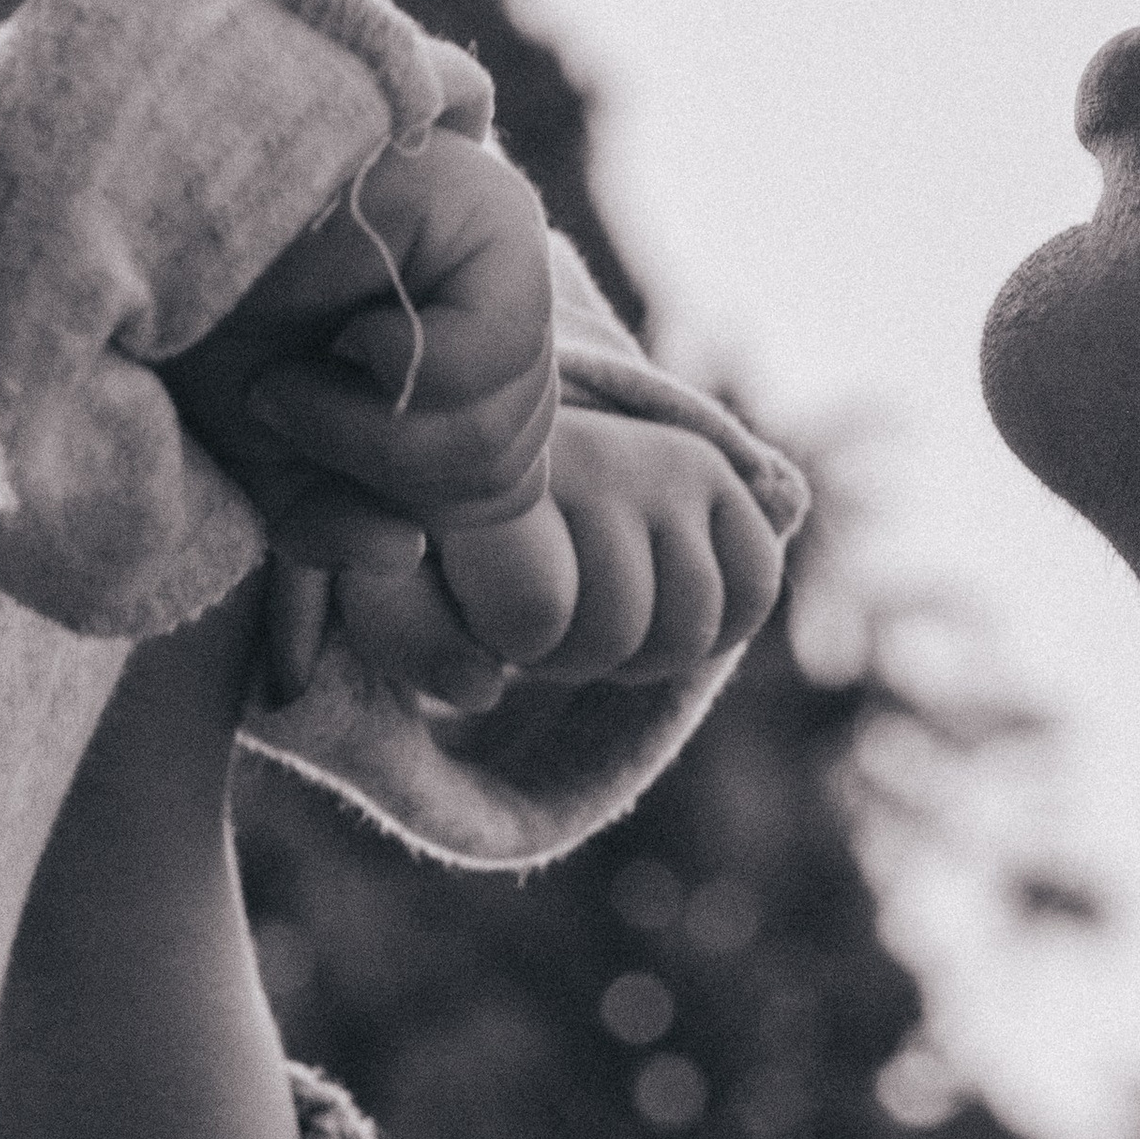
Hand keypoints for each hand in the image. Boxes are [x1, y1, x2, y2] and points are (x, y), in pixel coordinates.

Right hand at [166, 125, 566, 670]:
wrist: (126, 215)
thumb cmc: (180, 329)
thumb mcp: (264, 470)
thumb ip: (345, 540)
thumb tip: (444, 626)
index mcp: (454, 352)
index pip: (503, 497)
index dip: (418, 527)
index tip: (319, 480)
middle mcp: (493, 295)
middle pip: (512, 477)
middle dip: (390, 482)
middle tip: (287, 415)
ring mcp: (503, 248)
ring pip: (506, 433)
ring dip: (377, 441)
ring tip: (291, 380)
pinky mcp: (494, 214)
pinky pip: (489, 363)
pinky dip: (391, 386)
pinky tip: (329, 340)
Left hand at [318, 402, 786, 707]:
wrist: (480, 456)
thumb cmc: (425, 541)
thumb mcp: (385, 587)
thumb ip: (410, 638)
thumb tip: (481, 688)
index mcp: (485, 467)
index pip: (535, 609)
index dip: (512, 644)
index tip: (483, 612)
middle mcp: (584, 450)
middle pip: (618, 629)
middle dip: (571, 655)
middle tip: (535, 617)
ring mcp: (657, 460)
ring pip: (690, 625)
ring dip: (637, 652)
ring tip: (588, 607)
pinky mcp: (713, 477)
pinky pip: (754, 587)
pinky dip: (715, 624)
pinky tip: (655, 602)